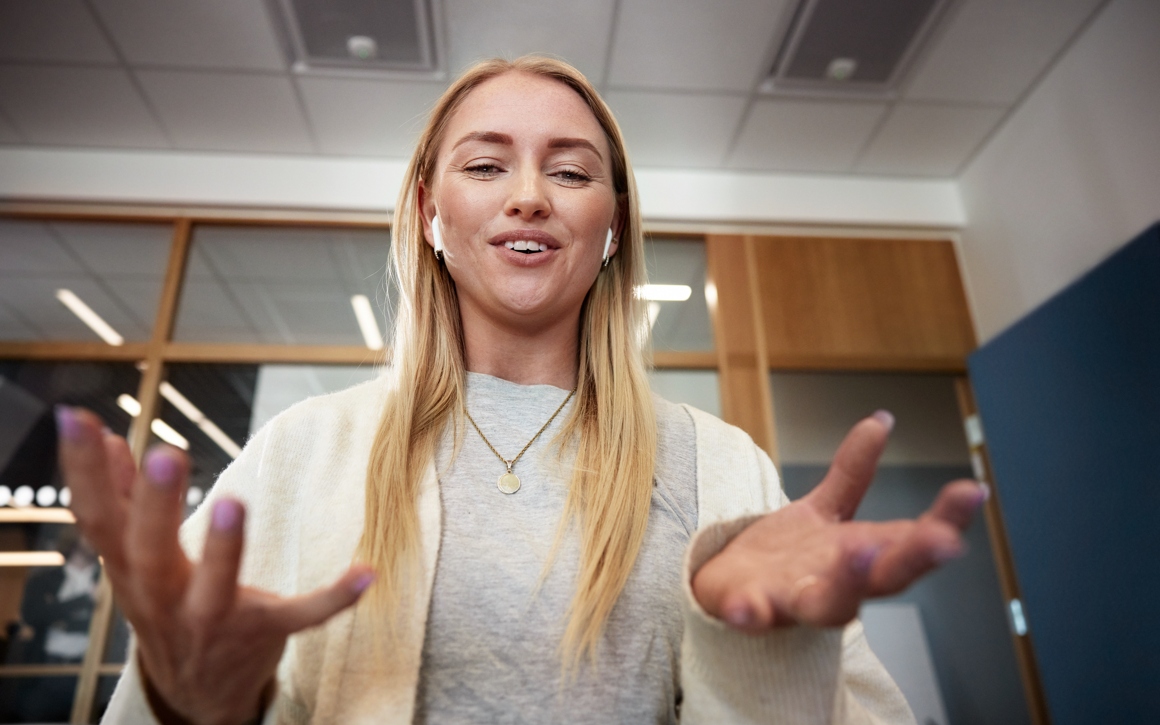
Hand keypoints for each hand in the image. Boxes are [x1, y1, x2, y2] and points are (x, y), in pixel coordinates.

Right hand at [56, 407, 373, 724]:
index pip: (97, 517)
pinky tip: (366, 573)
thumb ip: (120, 498)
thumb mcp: (133, 559)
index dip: (83, 471)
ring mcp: (214, 619)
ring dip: (226, 548)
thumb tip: (103, 437)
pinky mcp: (264, 631)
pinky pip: (302, 616)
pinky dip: (335, 597)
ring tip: (236, 502)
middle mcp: (165, 597)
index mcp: (131, 568)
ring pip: (216, 588)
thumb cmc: (165, 604)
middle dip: (156, 506)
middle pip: (150, 551)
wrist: (195, 692)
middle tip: (164, 454)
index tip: (77, 419)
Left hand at [692, 411, 986, 633]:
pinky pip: (753, 616)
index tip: (973, 491)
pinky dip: (751, 613)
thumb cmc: (787, 557)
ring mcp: (793, 600)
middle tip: (942, 539)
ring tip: (858, 551)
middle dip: (913, 559)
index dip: (947, 522)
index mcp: (860, 558)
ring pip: (829, 604)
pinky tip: (746, 607)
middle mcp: (837, 585)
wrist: (727, 585)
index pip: (913, 542)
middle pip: (884, 579)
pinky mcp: (750, 609)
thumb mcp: (823, 509)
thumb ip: (852, 472)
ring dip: (847, 583)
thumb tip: (881, 420)